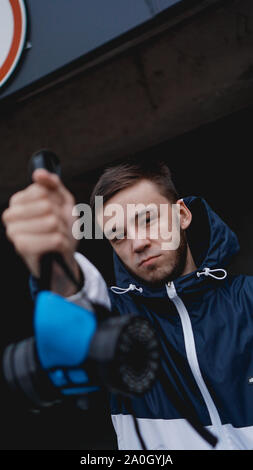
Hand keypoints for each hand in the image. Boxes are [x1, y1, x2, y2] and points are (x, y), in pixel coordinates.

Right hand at [2, 169, 80, 295]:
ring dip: (62, 231)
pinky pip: (54, 238)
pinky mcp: (22, 247)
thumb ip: (52, 184)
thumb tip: (38, 173)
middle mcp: (9, 215)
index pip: (42, 190)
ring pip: (51, 221)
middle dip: (60, 217)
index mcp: (17, 201)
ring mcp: (13, 232)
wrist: (61, 257)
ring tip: (57, 237)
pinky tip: (57, 247)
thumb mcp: (61, 202)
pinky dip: (63, 243)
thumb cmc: (60, 228)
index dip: (57, 201)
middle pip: (46, 205)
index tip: (56, 212)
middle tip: (58, 227)